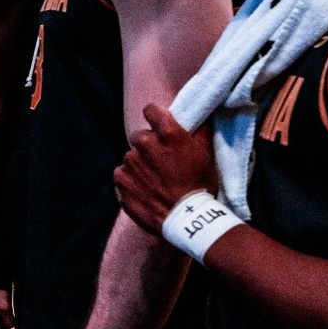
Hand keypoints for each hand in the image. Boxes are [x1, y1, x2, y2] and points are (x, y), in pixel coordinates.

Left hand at [115, 103, 217, 234]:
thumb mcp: (206, 155)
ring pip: (132, 156)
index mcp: (168, 134)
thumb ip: (200, 131)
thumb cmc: (200, 186)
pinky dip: (131, 179)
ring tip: (156, 181)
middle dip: (150, 145)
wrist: (187, 219)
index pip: (151, 110)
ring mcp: (130, 162)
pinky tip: (146, 190)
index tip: (159, 125)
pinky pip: (123, 173)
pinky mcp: (121, 179)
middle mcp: (146, 143)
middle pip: (141, 136)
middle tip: (163, 162)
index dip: (155, 117)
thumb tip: (201, 117)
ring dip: (141, 164)